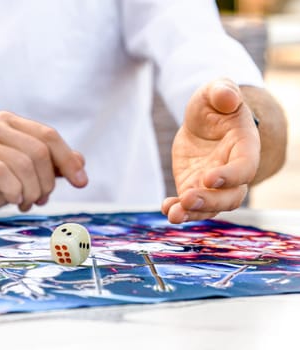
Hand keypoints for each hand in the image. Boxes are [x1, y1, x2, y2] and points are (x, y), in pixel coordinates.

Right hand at [0, 111, 87, 219]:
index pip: (48, 136)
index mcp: (9, 123)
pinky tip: (11, 200)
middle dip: (46, 182)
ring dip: (30, 191)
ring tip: (24, 203)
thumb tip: (80, 161)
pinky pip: (1, 172)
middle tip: (40, 200)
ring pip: (22, 163)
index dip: (68, 159)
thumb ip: (48, 167)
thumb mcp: (22, 177)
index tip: (82, 182)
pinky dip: (13, 191)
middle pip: (39, 151)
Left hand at [162, 79, 259, 223]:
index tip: (208, 178)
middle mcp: (233, 171)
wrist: (203, 121)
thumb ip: (223, 91)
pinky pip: (189, 206)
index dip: (230, 176)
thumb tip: (227, 97)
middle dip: (210, 201)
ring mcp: (214, 184)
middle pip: (230, 196)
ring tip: (174, 214)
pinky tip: (166, 208)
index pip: (245, 167)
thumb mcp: (216, 91)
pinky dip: (178, 210)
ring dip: (193, 213)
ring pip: (211, 207)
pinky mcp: (194, 187)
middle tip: (187, 198)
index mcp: (244, 146)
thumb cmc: (215, 104)